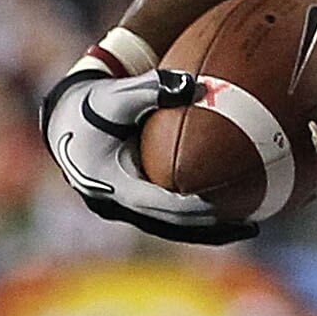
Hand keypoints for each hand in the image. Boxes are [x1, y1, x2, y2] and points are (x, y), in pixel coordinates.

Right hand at [41, 31, 257, 244]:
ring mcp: (126, 209)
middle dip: (210, 227)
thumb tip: (196, 84)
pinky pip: (170, 217)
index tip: (218, 204)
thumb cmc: (92, 105)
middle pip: (171, 226)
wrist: (65, 121)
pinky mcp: (134, 205)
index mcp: (112, 184)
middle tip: (250, 223)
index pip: (156, 204)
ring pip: (173, 229)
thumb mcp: (117, 94)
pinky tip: (230, 212)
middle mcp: (118, 204)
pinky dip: (198, 218)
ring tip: (251, 227)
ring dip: (210, 230)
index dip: (188, 208)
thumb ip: (153, 88)